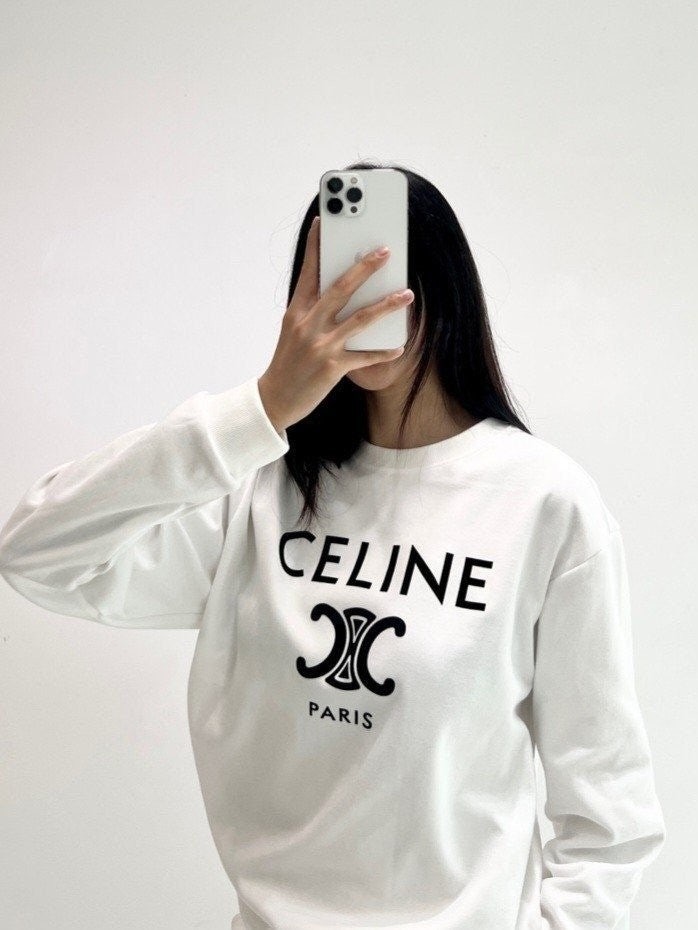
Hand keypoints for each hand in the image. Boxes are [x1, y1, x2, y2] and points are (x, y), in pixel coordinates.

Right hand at [258, 215, 412, 431]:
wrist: (275, 399)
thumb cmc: (287, 363)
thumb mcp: (292, 331)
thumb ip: (312, 311)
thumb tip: (340, 293)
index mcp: (296, 312)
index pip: (307, 272)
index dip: (316, 246)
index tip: (324, 222)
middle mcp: (307, 325)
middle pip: (340, 288)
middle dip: (365, 267)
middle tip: (385, 252)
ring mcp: (321, 346)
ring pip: (360, 319)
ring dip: (387, 305)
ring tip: (407, 295)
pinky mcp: (332, 367)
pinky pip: (365, 356)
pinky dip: (383, 352)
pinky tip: (399, 347)